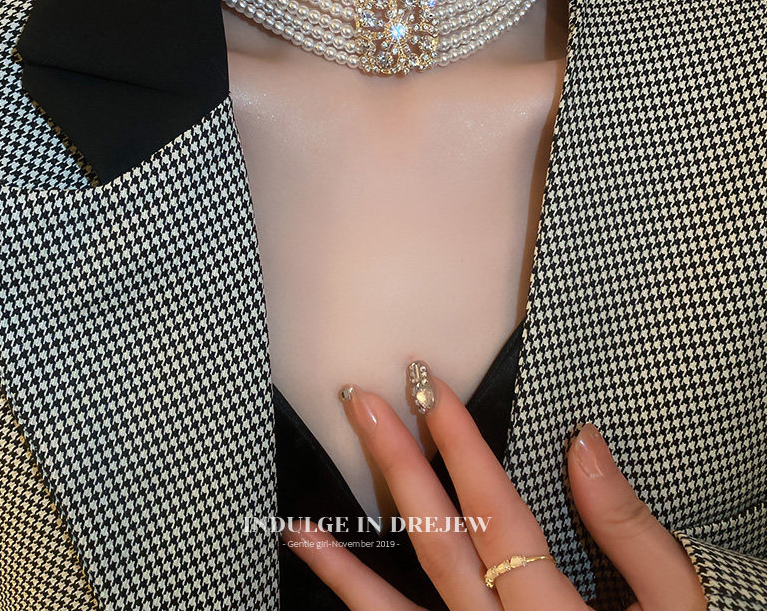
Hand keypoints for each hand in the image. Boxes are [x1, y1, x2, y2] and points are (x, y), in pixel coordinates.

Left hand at [280, 364, 707, 610]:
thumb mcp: (673, 603)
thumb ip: (629, 528)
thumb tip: (583, 443)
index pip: (495, 512)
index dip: (461, 445)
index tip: (431, 389)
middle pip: (439, 539)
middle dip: (399, 462)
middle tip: (362, 401)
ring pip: (396, 606)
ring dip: (347, 551)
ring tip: (304, 505)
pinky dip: (350, 595)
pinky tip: (313, 555)